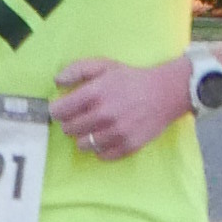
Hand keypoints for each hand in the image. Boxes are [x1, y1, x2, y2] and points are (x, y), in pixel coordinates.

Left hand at [51, 54, 187, 160]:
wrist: (164, 93)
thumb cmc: (130, 79)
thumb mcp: (103, 66)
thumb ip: (77, 70)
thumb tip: (57, 82)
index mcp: (94, 93)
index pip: (60, 111)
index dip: (57, 110)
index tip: (62, 109)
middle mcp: (103, 115)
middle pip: (69, 129)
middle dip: (70, 123)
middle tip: (80, 117)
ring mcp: (116, 133)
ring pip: (82, 145)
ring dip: (83, 137)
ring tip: (92, 128)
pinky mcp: (128, 146)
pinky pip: (102, 155)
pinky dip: (100, 148)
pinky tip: (105, 137)